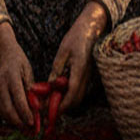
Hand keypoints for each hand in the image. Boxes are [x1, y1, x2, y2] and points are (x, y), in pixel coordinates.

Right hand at [0, 22, 34, 127]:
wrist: (1, 51)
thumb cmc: (18, 60)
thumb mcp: (27, 69)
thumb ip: (30, 87)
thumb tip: (36, 105)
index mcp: (11, 76)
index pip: (18, 98)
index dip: (25, 112)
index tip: (32, 121)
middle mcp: (0, 83)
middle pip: (7, 108)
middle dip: (18, 121)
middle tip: (28, 129)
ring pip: (2, 110)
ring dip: (13, 121)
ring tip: (24, 128)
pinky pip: (0, 107)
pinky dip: (8, 115)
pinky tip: (17, 120)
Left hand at [49, 0, 108, 114]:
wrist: (92, 28)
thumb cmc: (77, 37)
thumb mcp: (62, 52)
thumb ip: (57, 69)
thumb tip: (50, 85)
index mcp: (79, 70)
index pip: (71, 93)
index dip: (61, 105)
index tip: (50, 111)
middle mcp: (86, 76)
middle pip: (75, 100)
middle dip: (62, 107)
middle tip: (47, 109)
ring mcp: (88, 76)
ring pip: (77, 96)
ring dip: (65, 102)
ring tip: (50, 101)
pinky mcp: (87, 75)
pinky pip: (78, 89)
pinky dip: (68, 94)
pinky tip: (57, 91)